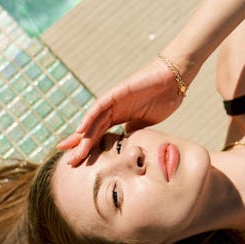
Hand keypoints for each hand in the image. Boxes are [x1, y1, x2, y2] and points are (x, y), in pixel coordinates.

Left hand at [58, 58, 187, 165]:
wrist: (175, 81)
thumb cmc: (164, 99)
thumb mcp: (147, 122)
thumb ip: (134, 130)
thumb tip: (125, 139)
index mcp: (119, 117)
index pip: (99, 135)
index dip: (88, 148)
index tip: (79, 162)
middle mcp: (113, 109)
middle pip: (92, 130)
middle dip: (80, 146)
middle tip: (69, 162)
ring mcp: (114, 100)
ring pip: (93, 121)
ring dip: (81, 137)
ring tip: (71, 151)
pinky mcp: (117, 92)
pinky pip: (100, 106)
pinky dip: (89, 118)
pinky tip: (80, 130)